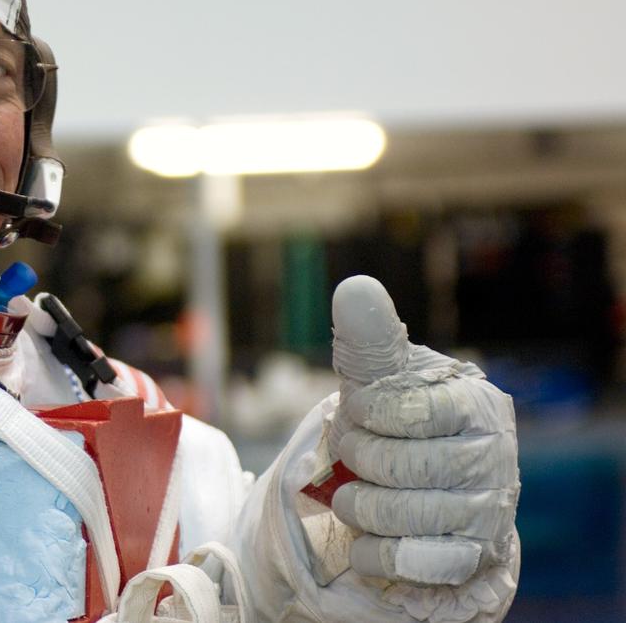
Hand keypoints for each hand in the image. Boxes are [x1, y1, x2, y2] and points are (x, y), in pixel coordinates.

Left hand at [328, 276, 518, 590]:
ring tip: (356, 493)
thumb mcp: (383, 375)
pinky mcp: (470, 558)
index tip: (358, 410)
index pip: (406, 408)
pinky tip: (368, 535)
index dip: (365, 413)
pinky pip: (405, 561)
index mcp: (475, 403)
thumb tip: (354, 287)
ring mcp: (485, 512)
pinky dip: (371, 550)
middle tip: (355, 453)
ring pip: (395, 514)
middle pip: (395, 465)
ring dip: (356, 505)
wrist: (430, 487)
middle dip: (356, 458)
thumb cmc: (399, 418)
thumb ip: (369, 336)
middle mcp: (493, 458)